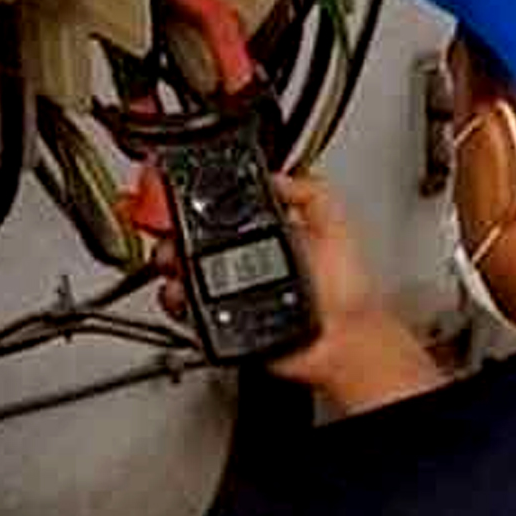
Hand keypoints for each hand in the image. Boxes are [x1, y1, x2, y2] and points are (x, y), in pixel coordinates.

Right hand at [154, 175, 442, 413]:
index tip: (180, 198)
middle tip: (169, 230)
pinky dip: (175, 301)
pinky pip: (187, 310)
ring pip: (182, 273)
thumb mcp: (335, 225)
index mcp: (264, 234)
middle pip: (190, 240)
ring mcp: (228, 293)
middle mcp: (242, 262)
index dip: (196, 203)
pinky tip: (179, 292)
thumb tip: (278, 176)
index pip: (219, 212)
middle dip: (172, 231)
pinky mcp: (221, 322)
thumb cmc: (346, 291)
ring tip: (173, 261)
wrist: (344, 339)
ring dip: (170, 264)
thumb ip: (312, 193)